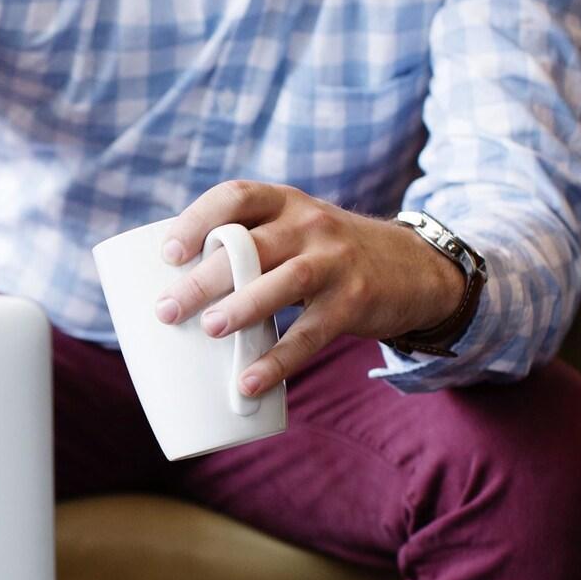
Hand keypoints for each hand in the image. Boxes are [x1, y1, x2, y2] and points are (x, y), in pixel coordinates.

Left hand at [152, 181, 464, 395]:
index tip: (168, 253)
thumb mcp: (295, 233)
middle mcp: (310, 224)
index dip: (198, 220)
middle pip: (252, 244)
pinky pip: (312, 333)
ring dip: (243, 306)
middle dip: (205, 277)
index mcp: (284, 204)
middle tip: (168, 310)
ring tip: (211, 329)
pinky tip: (249, 382)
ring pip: (285, 280)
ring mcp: (335, 261)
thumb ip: (247, 250)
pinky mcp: (355, 301)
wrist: (412, 267)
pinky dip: (279, 360)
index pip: (236, 197)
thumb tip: (174, 296)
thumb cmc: (328, 256)